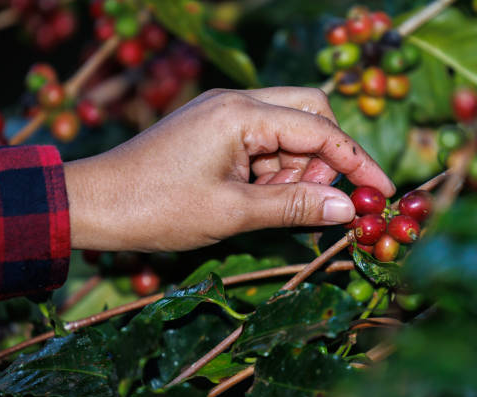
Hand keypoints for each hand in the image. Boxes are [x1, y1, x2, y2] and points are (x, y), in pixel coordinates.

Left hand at [64, 87, 394, 251]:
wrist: (95, 203)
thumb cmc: (157, 208)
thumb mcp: (232, 213)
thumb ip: (294, 206)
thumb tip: (348, 210)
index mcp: (242, 114)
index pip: (319, 129)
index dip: (356, 161)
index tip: (381, 192)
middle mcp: (236, 103)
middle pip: (308, 115)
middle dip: (324, 159)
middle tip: (317, 201)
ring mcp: (223, 114)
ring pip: (286, 131)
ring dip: (295, 170)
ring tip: (272, 206)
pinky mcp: (213, 129)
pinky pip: (261, 142)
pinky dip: (272, 171)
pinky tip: (257, 198)